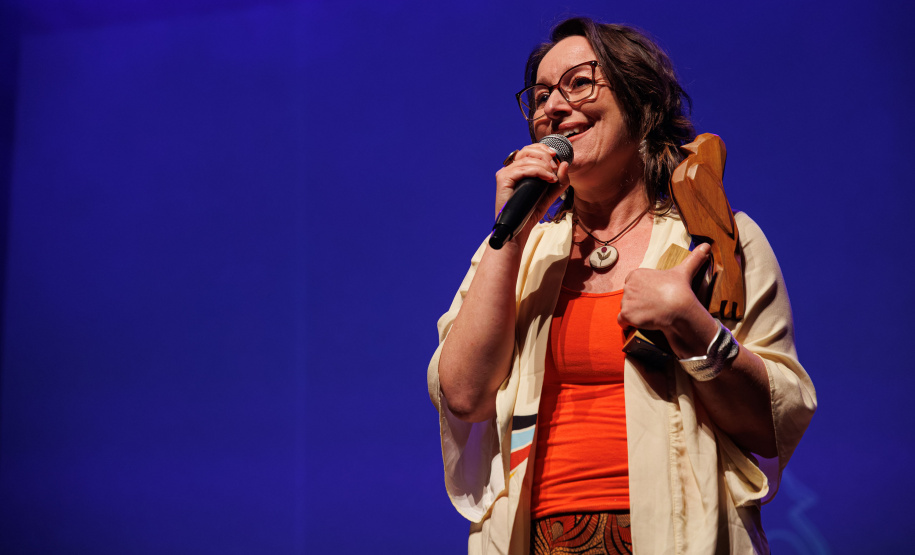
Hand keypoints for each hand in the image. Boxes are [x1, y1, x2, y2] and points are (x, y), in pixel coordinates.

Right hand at [493, 143, 569, 234]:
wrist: (518, 230)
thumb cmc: (530, 212)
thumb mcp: (550, 195)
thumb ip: (559, 181)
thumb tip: (565, 164)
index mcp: (519, 170)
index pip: (530, 150)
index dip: (544, 149)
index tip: (556, 156)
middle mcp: (510, 169)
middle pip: (527, 150)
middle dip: (545, 155)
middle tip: (555, 167)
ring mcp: (505, 173)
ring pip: (527, 159)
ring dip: (544, 165)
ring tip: (552, 177)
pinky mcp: (503, 179)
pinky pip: (523, 169)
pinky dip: (538, 171)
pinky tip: (548, 178)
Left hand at [618, 243, 717, 357]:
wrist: (678, 308)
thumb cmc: (680, 289)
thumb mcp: (684, 271)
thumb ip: (693, 258)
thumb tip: (707, 245)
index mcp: (637, 274)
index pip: (634, 284)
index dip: (643, 291)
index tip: (655, 296)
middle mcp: (628, 286)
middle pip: (630, 296)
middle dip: (639, 302)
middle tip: (654, 306)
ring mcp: (626, 301)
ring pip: (626, 308)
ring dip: (635, 313)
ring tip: (650, 314)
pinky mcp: (626, 315)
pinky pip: (622, 321)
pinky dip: (627, 323)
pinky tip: (639, 323)